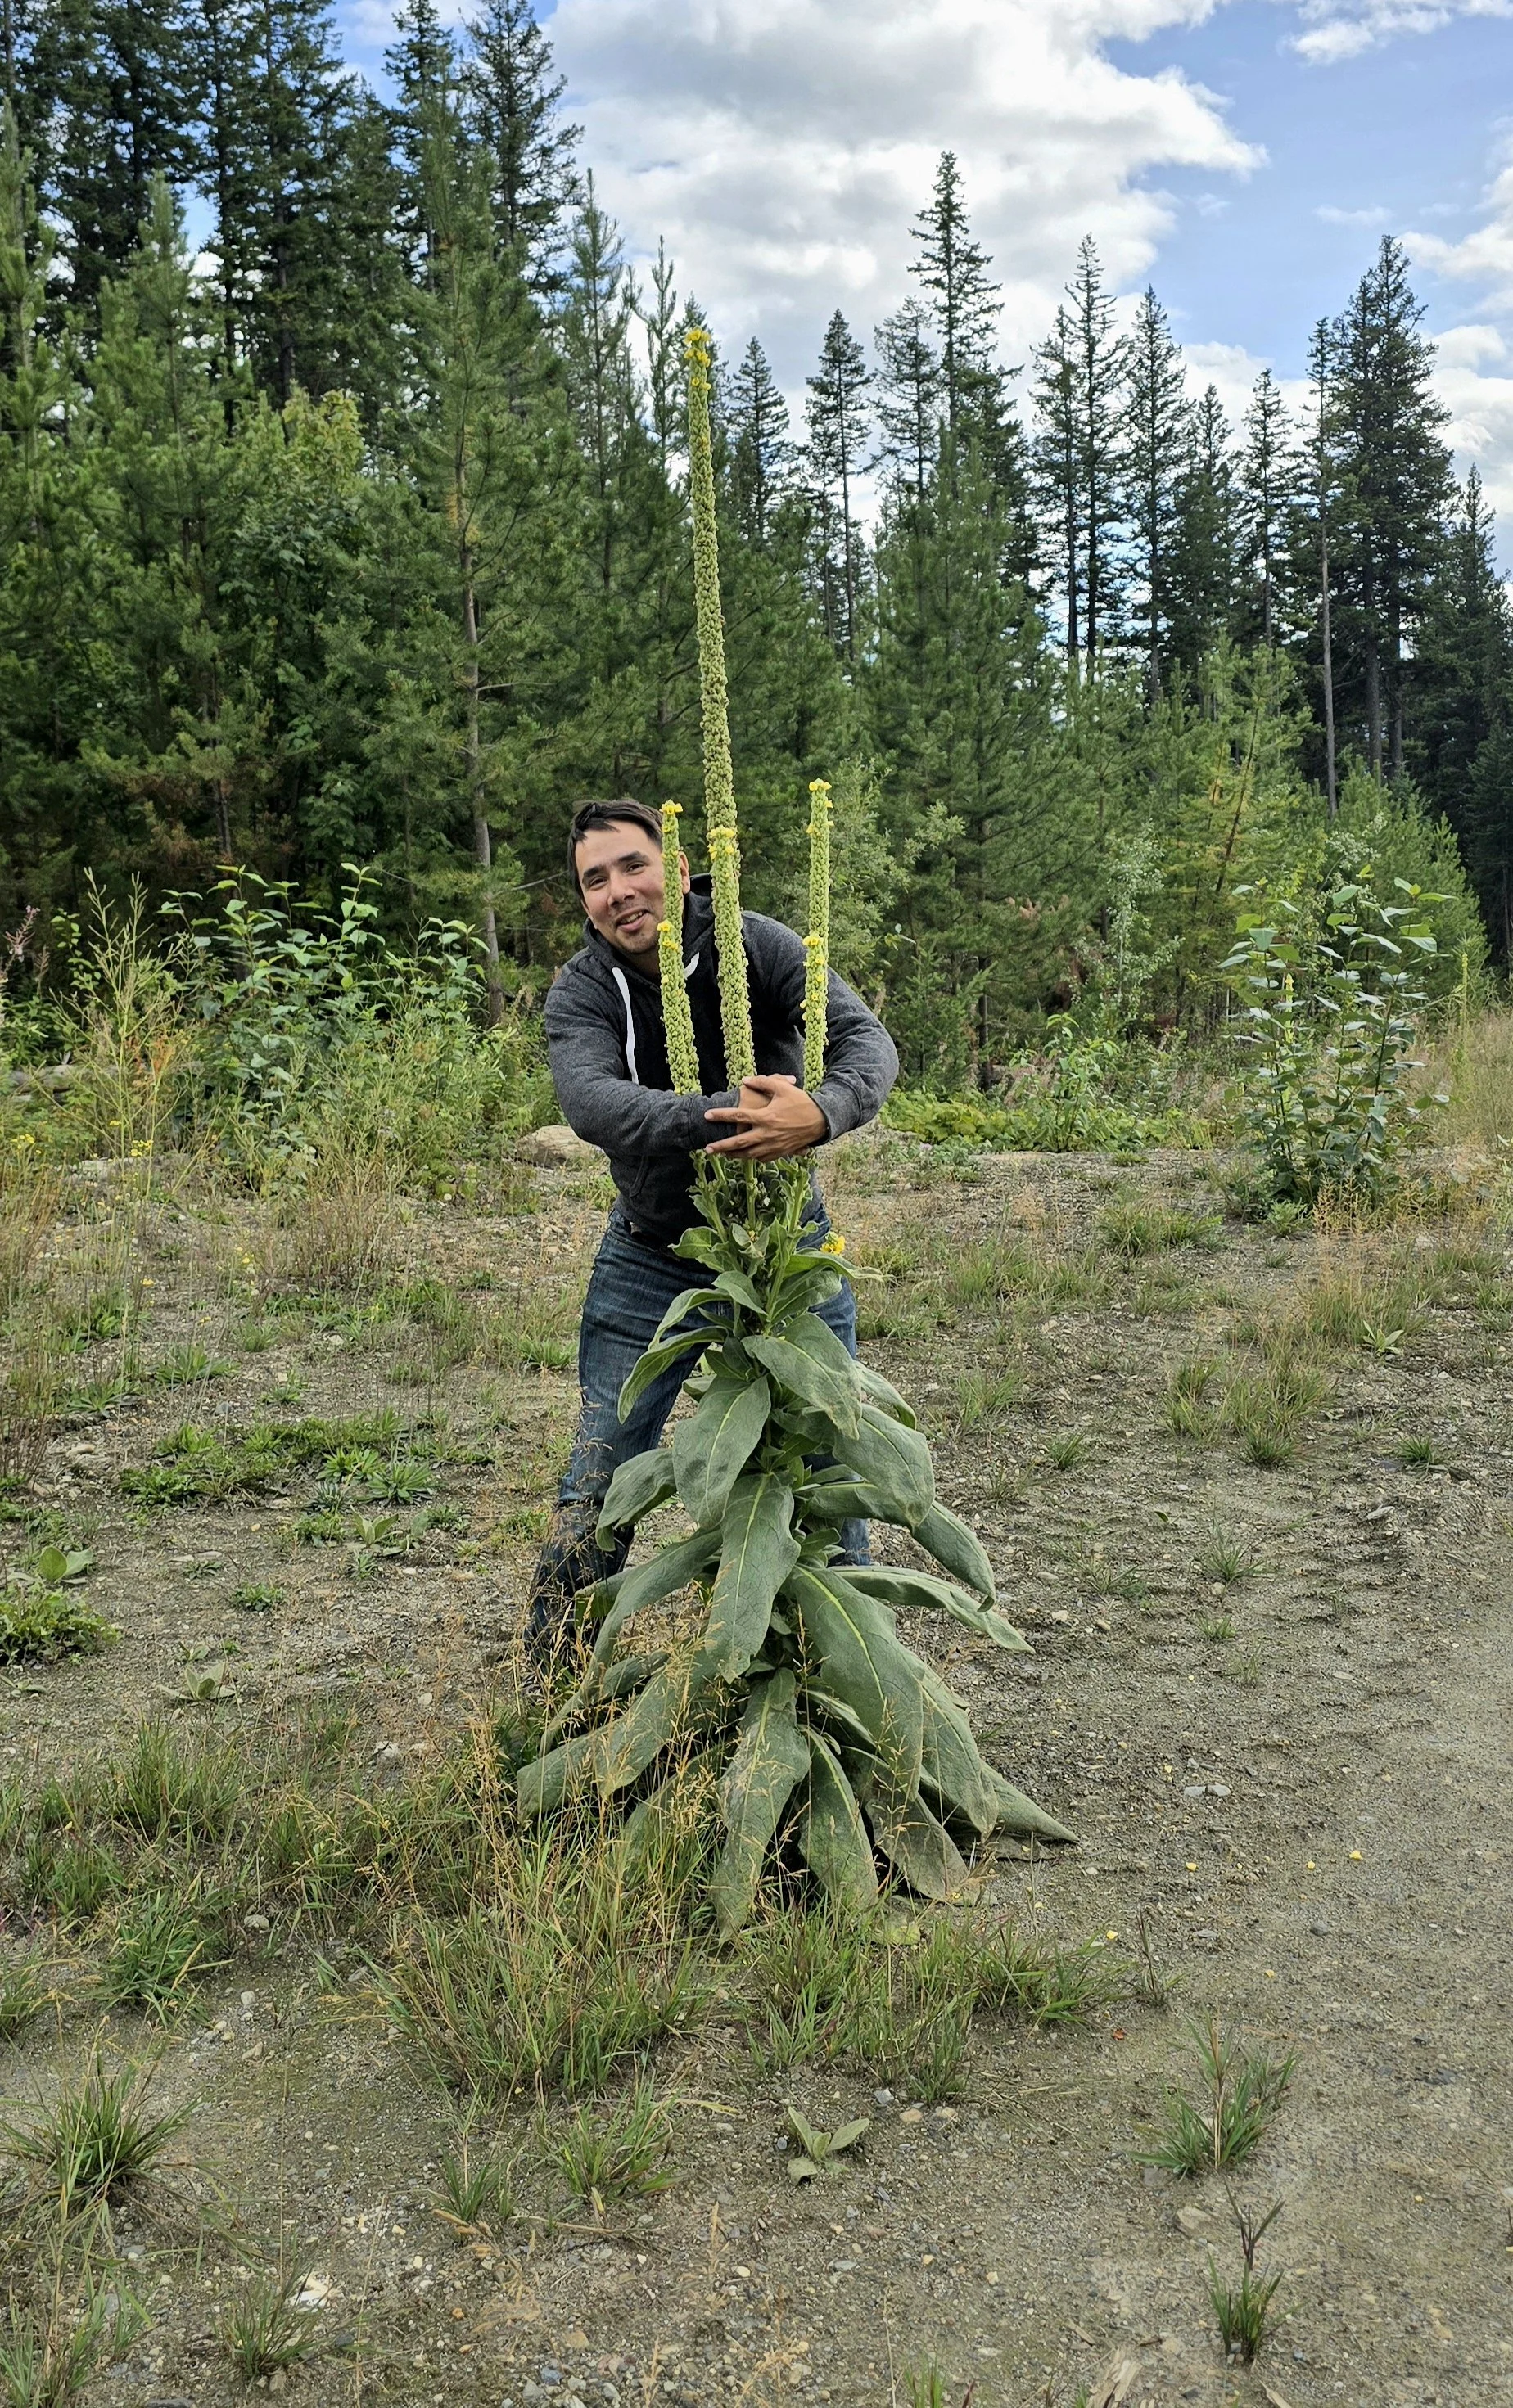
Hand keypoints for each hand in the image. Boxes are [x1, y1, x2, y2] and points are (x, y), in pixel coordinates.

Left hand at [704, 1073, 827, 1159]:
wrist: (821, 1121)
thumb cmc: (801, 1102)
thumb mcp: (783, 1088)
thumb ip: (763, 1082)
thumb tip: (745, 1080)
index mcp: (765, 1117)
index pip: (737, 1116)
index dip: (720, 1116)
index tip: (707, 1116)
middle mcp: (766, 1134)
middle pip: (738, 1143)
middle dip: (721, 1146)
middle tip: (707, 1149)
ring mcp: (773, 1146)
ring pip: (748, 1154)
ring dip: (733, 1155)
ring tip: (722, 1155)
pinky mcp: (780, 1152)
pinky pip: (762, 1158)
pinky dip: (751, 1158)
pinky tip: (745, 1156)